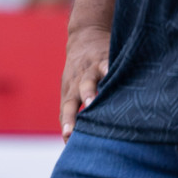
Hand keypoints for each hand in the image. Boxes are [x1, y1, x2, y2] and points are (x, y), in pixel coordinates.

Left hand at [60, 25, 109, 141]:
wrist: (85, 34)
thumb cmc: (80, 72)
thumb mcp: (72, 89)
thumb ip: (73, 112)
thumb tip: (71, 143)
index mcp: (69, 93)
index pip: (65, 113)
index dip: (66, 126)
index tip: (67, 141)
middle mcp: (76, 83)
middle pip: (71, 100)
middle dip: (71, 115)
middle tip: (70, 131)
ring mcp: (89, 70)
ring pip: (87, 82)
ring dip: (88, 92)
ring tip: (91, 102)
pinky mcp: (103, 58)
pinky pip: (107, 64)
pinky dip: (109, 69)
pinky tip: (113, 74)